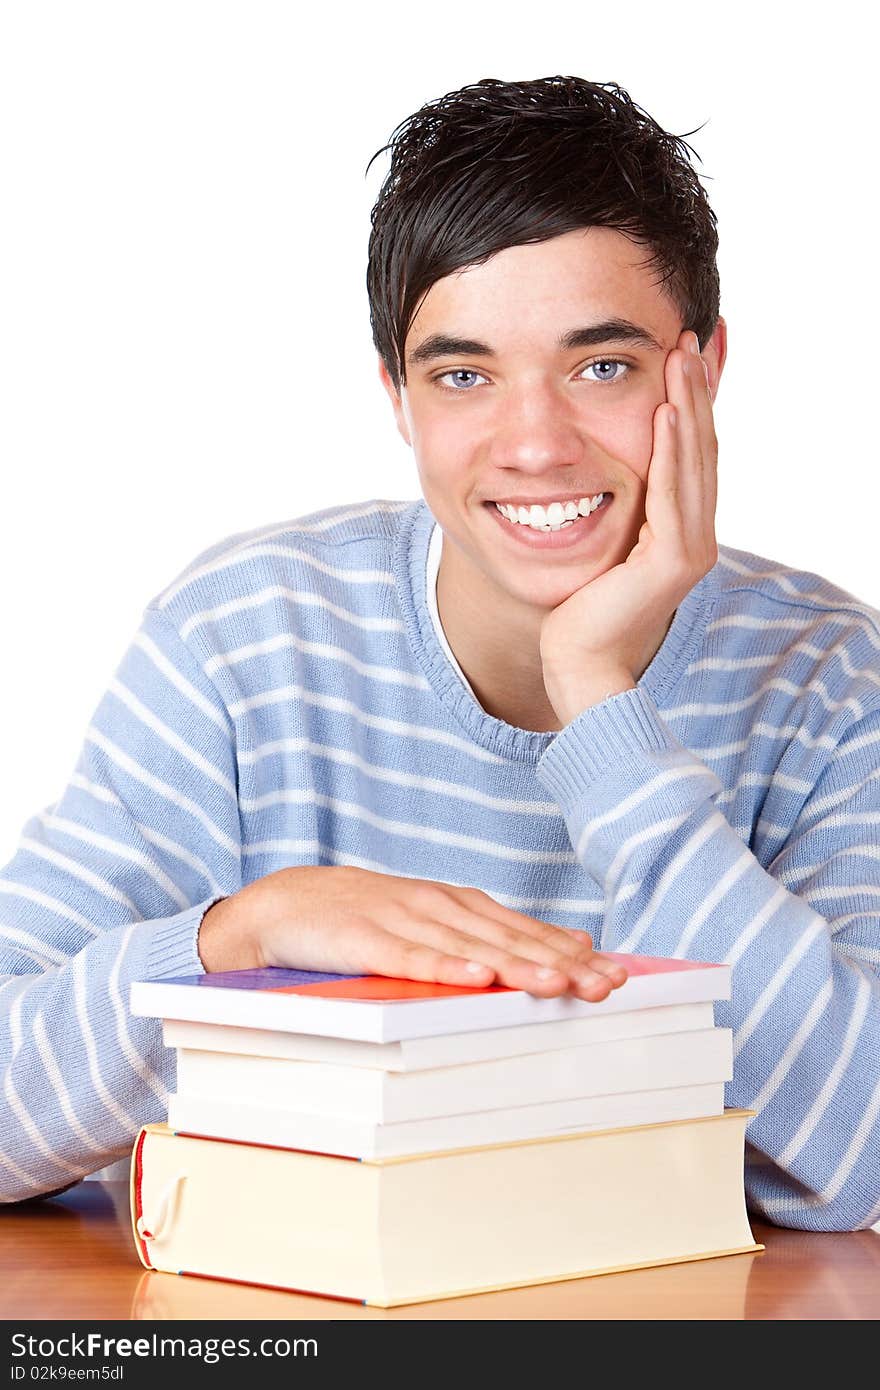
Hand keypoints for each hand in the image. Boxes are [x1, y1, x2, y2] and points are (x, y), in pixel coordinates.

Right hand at [198, 864, 627, 1001]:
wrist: (282, 904)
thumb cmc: (363, 920)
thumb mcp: (432, 923)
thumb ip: (494, 934)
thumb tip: (570, 946)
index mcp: (457, 905)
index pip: (525, 930)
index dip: (570, 953)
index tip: (616, 975)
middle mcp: (437, 906)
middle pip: (507, 938)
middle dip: (559, 963)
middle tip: (604, 987)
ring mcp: (400, 919)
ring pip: (468, 947)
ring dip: (515, 964)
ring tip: (557, 984)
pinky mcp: (363, 938)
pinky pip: (410, 957)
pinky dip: (444, 966)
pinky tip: (476, 977)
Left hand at [539, 328, 718, 722]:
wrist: (578, 665)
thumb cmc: (577, 613)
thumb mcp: (595, 546)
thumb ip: (606, 511)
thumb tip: (578, 473)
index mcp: (679, 530)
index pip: (689, 453)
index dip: (688, 402)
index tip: (679, 354)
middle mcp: (694, 535)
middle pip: (701, 448)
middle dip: (695, 390)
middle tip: (687, 337)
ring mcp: (689, 548)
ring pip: (693, 462)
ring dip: (688, 404)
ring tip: (681, 356)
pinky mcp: (672, 560)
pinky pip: (672, 493)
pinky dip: (670, 450)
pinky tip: (665, 411)